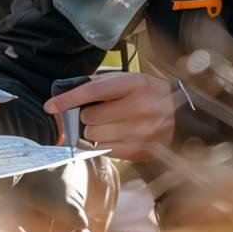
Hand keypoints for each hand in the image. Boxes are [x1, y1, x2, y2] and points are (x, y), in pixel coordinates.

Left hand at [43, 72, 176, 160]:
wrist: (182, 117)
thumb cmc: (147, 95)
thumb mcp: (129, 80)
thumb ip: (100, 84)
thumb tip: (67, 94)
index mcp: (134, 83)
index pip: (92, 91)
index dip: (68, 99)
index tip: (50, 106)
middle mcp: (139, 107)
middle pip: (89, 117)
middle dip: (88, 116)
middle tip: (102, 113)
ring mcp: (141, 131)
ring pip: (94, 135)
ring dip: (94, 131)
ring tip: (111, 125)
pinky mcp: (140, 150)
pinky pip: (104, 150)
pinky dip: (103, 144)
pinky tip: (116, 136)